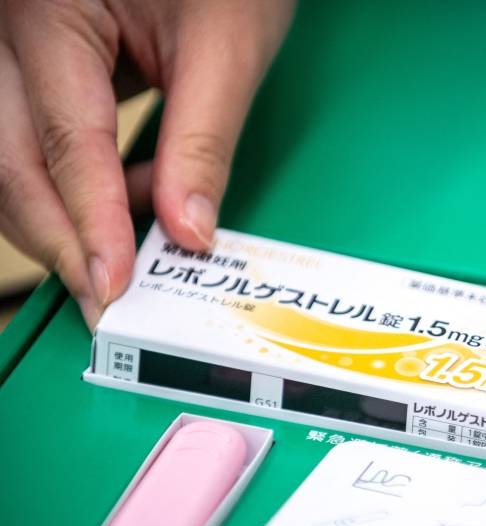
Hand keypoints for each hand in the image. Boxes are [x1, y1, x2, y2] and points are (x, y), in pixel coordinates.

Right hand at [0, 0, 294, 328]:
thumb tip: (188, 232)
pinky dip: (75, 186)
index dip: (91, 223)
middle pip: (11, 160)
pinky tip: (129, 199)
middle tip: (106, 300)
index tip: (112, 287)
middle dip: (61, 238)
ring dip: (64, 217)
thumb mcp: (227, 48)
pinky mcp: (33, 68)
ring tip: (133, 244)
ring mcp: (13, 49)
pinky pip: (32, 142)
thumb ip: (203, 143)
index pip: (67, 141)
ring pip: (9, 159)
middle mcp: (11, 28)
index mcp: (51, 9)